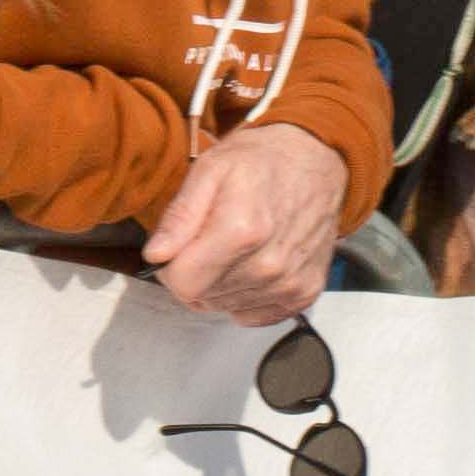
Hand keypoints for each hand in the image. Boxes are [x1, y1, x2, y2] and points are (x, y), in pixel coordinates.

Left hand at [143, 120, 347, 323]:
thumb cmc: (262, 162)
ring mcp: (289, 284)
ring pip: (225, 307)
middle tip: (210, 239)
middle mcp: (269, 266)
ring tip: (237, 246)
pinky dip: (246, 294)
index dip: (171, 267)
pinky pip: (253, 314)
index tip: (181, 246)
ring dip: (221, 284)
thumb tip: (156, 255)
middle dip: (197, 273)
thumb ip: (179, 215)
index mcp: (242, 231)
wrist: (318, 161)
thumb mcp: (209, 170)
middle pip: (203, 298)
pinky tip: (254, 263)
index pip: (183, 284)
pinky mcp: (304, 294)